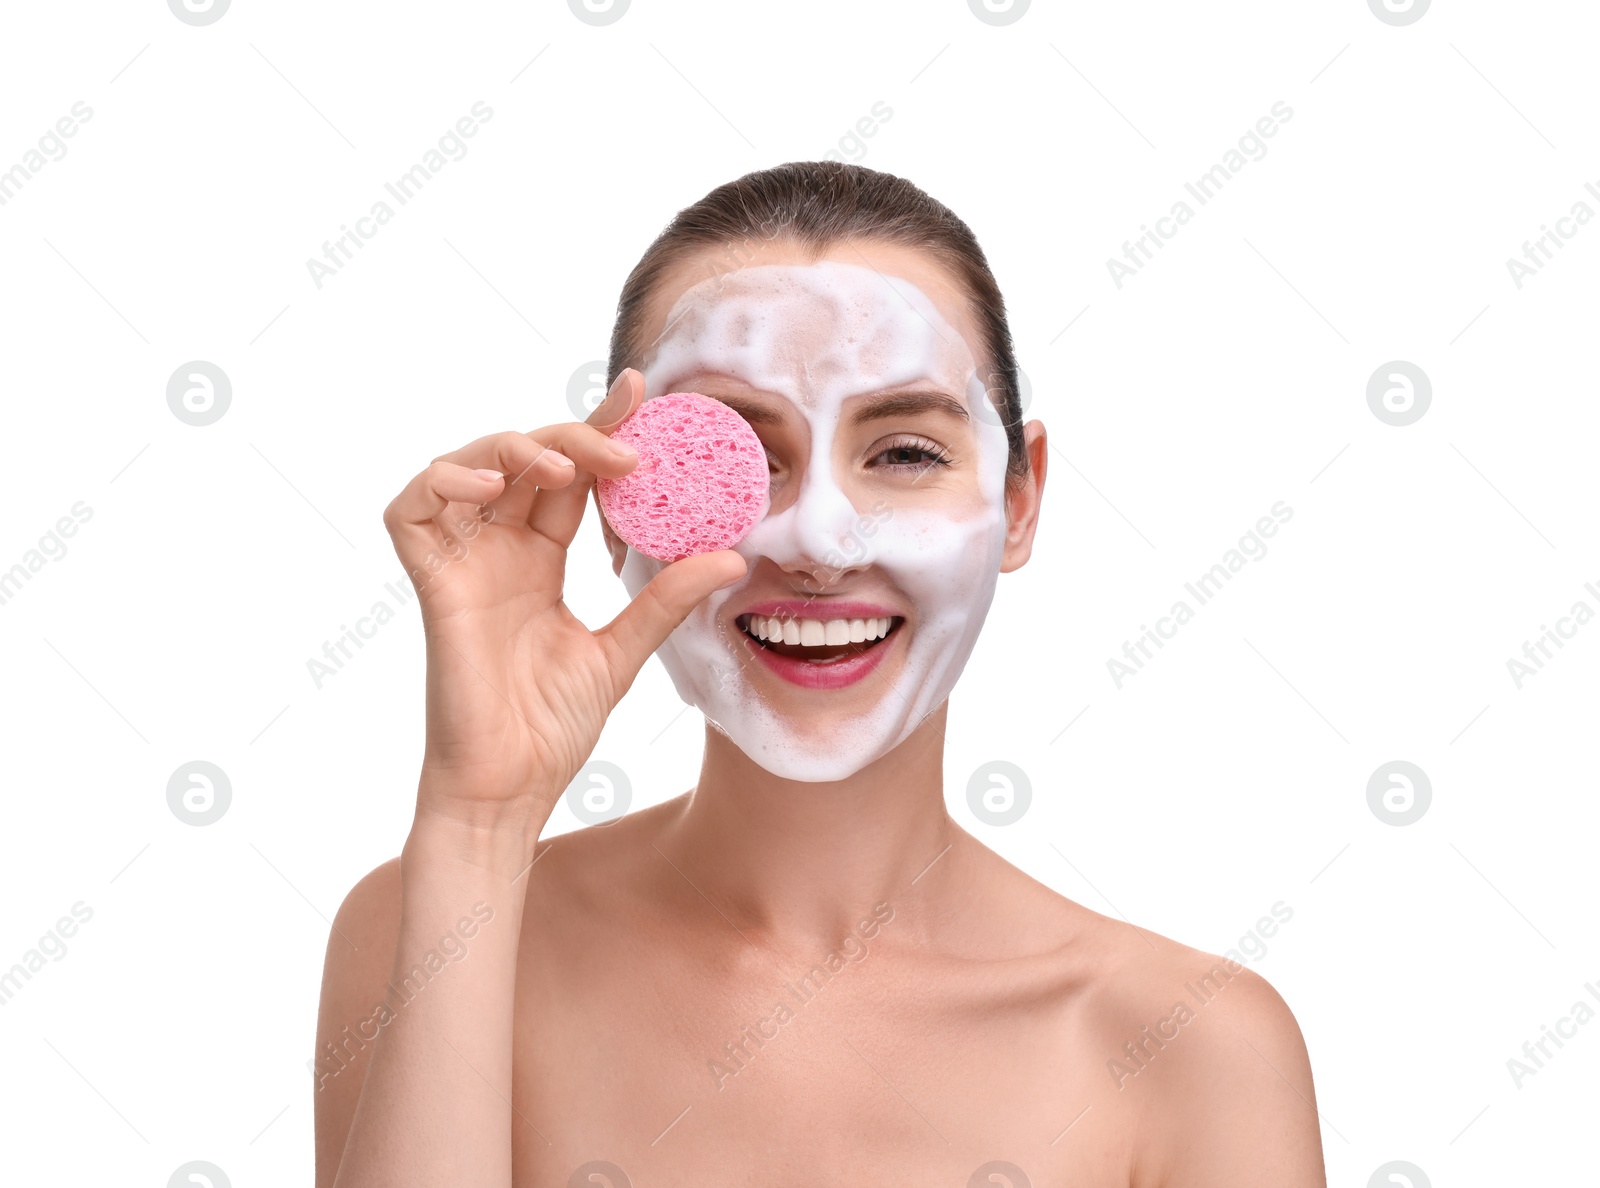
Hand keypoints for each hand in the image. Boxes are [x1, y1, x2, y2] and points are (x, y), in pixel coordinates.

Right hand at [382, 368, 745, 839]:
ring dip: (512, 448)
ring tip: (564, 465)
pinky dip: (443, 482)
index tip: (641, 394)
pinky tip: (491, 487)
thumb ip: (665, 600)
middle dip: (573, 435)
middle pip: (524, 459)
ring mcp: (462, 564)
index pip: (568, 476)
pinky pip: (411, 510)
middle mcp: (498, 551)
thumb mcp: (624, 652)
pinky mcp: (432, 586)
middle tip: (625, 440)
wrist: (509, 790)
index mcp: (539, 560)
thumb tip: (732, 556)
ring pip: (466, 466)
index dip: (599, 432)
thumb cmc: (552, 729)